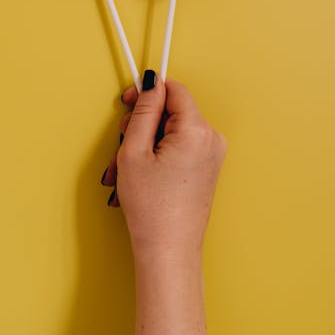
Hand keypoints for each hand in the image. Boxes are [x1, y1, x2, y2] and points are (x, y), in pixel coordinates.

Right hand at [101, 72, 226, 260]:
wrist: (169, 251)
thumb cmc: (151, 207)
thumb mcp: (134, 151)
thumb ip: (143, 110)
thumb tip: (151, 83)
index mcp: (196, 130)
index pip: (173, 90)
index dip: (147, 91)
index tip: (128, 101)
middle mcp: (211, 138)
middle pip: (171, 111)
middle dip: (142, 124)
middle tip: (121, 146)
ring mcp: (213, 153)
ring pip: (172, 130)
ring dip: (146, 143)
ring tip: (125, 170)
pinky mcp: (208, 166)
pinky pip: (180, 146)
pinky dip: (158, 154)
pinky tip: (141, 174)